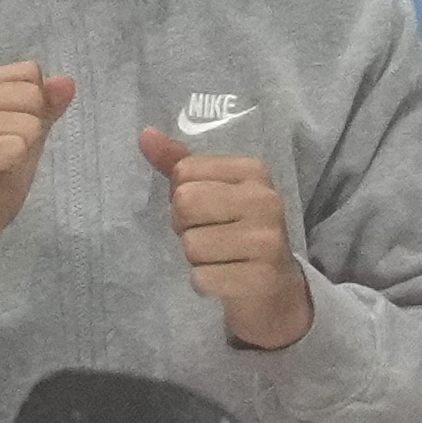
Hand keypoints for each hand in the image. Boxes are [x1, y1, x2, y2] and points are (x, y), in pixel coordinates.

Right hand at [0, 60, 74, 290]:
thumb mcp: (22, 138)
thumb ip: (43, 108)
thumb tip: (67, 82)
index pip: (29, 73)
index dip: (31, 109)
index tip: (1, 135)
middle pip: (32, 94)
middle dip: (28, 131)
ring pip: (29, 122)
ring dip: (20, 152)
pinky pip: (19, 147)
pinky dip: (12, 168)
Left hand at [140, 129, 312, 349]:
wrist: (277, 288)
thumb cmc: (234, 232)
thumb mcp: (212, 191)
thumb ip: (178, 164)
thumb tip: (145, 134)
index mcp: (253, 171)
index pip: (183, 172)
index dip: (182, 197)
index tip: (207, 211)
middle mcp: (266, 200)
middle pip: (184, 204)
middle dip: (186, 227)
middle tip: (211, 237)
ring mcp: (267, 240)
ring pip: (190, 244)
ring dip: (196, 258)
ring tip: (221, 258)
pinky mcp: (261, 278)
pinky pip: (201, 277)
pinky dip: (205, 283)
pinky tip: (226, 279)